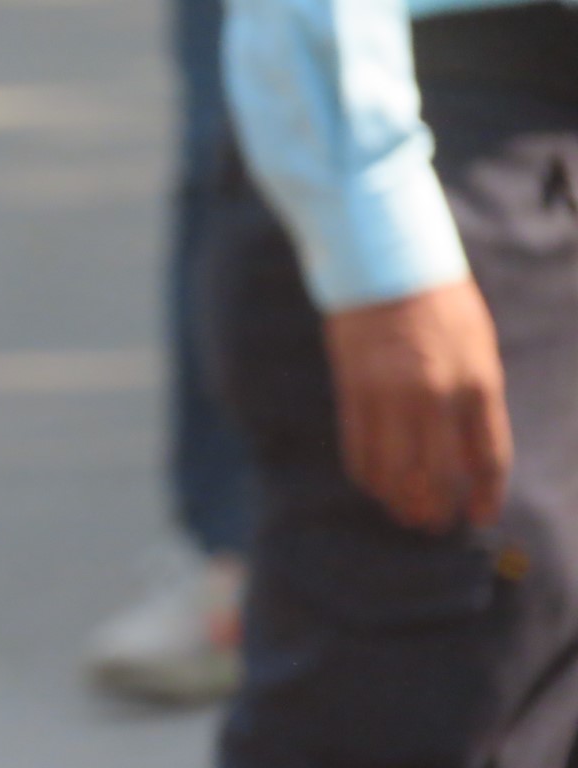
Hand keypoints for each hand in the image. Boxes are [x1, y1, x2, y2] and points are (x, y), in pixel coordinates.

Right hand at [324, 279, 511, 532]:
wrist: (384, 259)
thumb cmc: (438, 300)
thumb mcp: (477, 344)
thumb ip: (476, 398)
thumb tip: (467, 454)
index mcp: (478, 380)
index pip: (488, 456)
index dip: (484, 495)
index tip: (479, 517)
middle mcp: (436, 393)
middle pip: (438, 474)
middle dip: (437, 509)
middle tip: (433, 525)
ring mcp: (391, 394)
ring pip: (395, 469)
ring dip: (399, 500)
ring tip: (402, 513)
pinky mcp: (353, 389)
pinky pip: (359, 447)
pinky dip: (366, 475)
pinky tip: (373, 486)